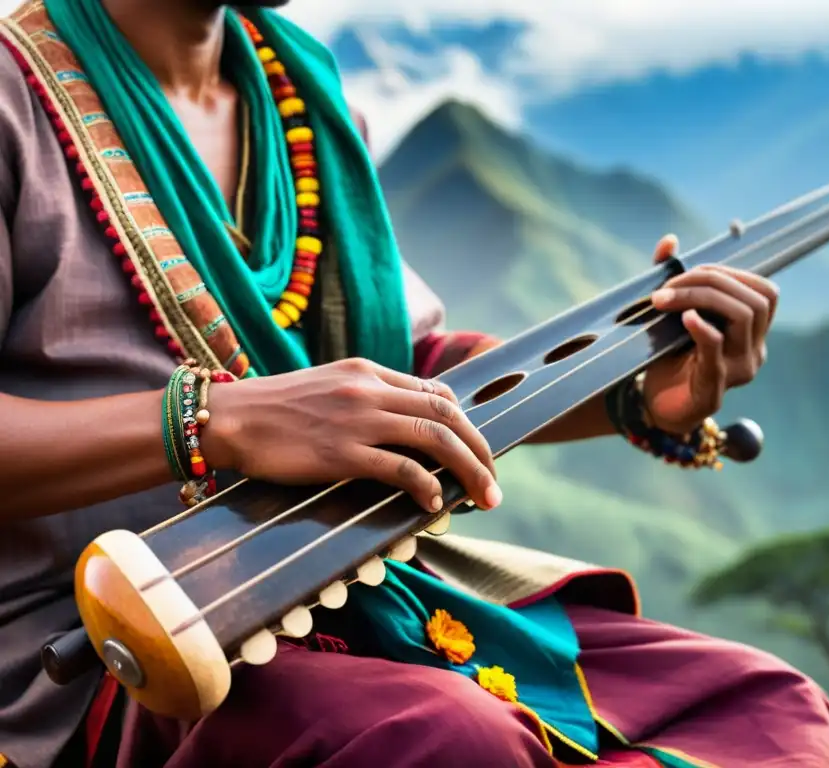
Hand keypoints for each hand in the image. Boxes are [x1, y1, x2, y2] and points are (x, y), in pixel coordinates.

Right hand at [204, 358, 500, 512]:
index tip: (474, 449)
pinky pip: (400, 469)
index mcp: (368, 371)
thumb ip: (364, 398)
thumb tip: (398, 422)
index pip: (435, 392)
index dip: (464, 423)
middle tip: (493, 481)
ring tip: (485, 497)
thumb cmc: (272, 409)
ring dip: (469, 470)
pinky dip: (426, 486)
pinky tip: (435, 503)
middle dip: (479, 449)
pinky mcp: (341, 453)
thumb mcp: (327, 387)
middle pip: (447, 415)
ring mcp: (358, 420)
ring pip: (435, 439)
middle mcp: (370, 390)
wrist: (227, 418)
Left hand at [644, 234, 778, 434]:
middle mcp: (753, 352)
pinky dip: (703, 329)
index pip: (764, 292)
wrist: (653, 407)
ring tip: (665, 300)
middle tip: (668, 286)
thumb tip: (670, 241)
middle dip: (711, 282)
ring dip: (702, 298)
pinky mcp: (712, 390)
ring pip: (743, 318)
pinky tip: (685, 318)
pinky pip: (717, 353)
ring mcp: (737, 372)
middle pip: (754, 301)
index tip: (691, 272)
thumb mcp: (671, 316)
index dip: (731, 274)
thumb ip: (671, 280)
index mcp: (751, 334)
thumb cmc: (666, 359)